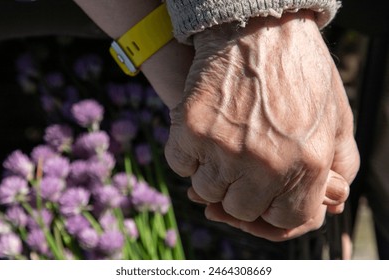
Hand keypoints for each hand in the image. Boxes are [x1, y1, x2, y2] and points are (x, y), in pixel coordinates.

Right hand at [165, 10, 359, 240]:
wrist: (259, 25)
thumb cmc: (298, 69)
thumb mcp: (337, 116)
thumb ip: (341, 165)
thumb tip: (330, 200)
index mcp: (308, 163)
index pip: (285, 220)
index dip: (272, 212)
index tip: (262, 198)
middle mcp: (266, 163)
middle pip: (241, 210)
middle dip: (241, 191)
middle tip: (240, 165)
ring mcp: (224, 148)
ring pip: (206, 192)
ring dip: (212, 173)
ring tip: (222, 144)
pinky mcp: (191, 130)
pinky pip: (181, 166)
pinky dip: (187, 155)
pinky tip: (203, 132)